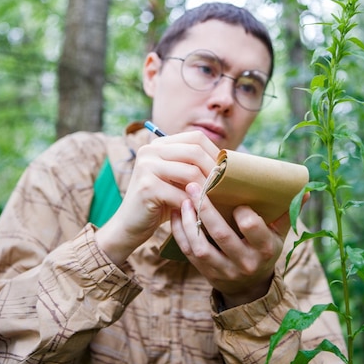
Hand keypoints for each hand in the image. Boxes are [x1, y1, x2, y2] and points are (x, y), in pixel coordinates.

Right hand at [95, 131, 218, 266]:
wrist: (130, 226)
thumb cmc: (161, 203)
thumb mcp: (178, 180)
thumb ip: (195, 167)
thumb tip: (233, 165)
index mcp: (159, 144)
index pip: (196, 138)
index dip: (216, 153)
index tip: (229, 172)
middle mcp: (150, 150)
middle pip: (195, 151)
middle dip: (215, 171)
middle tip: (228, 188)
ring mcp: (147, 166)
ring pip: (191, 172)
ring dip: (207, 190)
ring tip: (217, 202)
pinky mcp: (147, 186)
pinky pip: (182, 194)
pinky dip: (195, 205)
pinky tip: (201, 214)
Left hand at [171, 182, 294, 307]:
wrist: (249, 286)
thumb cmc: (264, 250)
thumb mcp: (279, 235)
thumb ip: (288, 212)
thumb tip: (303, 190)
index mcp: (265, 249)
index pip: (253, 228)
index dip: (243, 212)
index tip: (235, 198)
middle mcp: (244, 262)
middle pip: (222, 235)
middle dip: (207, 209)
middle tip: (195, 186)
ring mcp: (223, 270)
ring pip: (201, 246)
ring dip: (189, 221)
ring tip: (184, 199)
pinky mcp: (205, 272)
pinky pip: (188, 252)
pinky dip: (180, 232)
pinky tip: (176, 213)